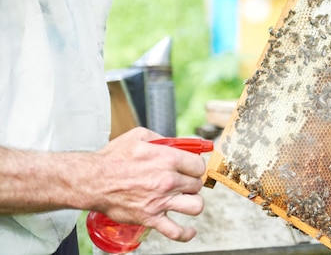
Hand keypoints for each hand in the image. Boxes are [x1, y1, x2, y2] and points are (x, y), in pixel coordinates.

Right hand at [90, 128, 206, 241]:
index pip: (198, 165)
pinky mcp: (150, 218)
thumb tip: (177, 144)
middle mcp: (168, 181)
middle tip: (184, 182)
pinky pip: (175, 231)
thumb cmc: (113, 158)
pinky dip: (186, 233)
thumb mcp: (140, 136)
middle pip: (197, 184)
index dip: (195, 166)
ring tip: (186, 199)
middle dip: (192, 182)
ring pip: (195, 206)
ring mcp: (160, 201)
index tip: (190, 168)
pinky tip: (189, 230)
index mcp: (168, 159)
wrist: (93, 180)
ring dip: (193, 202)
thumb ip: (163, 139)